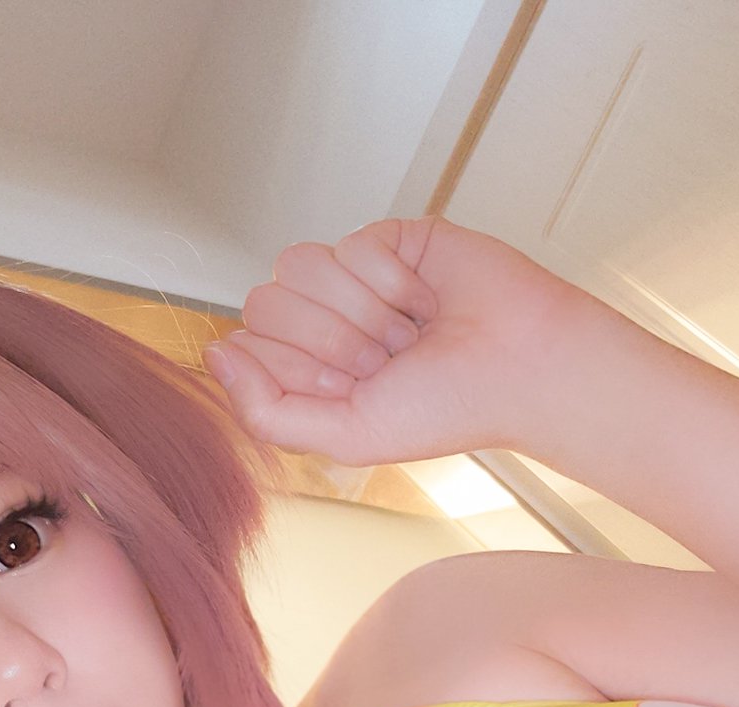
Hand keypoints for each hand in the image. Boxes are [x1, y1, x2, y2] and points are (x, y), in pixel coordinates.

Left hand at [203, 216, 597, 468]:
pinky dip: (394, 282)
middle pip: (266, 303)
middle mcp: (324, 322)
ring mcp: (352, 278)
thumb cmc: (450, 408)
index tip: (351, 387)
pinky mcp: (387, 239)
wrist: (524, 367)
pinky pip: (353, 244)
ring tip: (409, 333)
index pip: (246, 346)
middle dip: (330, 341)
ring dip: (363, 311)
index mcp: (307, 371)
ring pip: (302, 267)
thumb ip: (266, 410)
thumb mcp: (346, 434)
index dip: (295, 368)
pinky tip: (426, 301)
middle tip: (386, 361)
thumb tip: (215, 354)